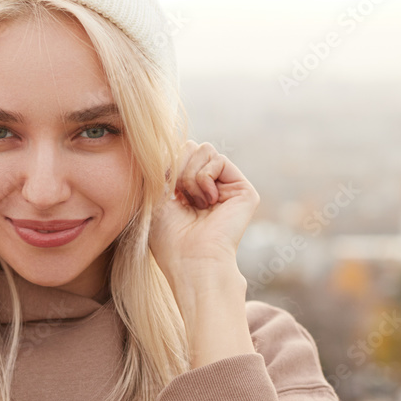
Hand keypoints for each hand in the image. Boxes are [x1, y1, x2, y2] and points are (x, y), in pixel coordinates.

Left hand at [149, 140, 258, 289]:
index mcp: (189, 190)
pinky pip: (218, 159)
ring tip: (193, 202)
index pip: (178, 154)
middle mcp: (210, 187)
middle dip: (178, 167)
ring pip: (204, 150)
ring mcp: (227, 188)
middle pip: (191, 147)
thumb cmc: (169, 238)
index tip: (162, 190)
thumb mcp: (156, 196)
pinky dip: (204, 178)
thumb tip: (171, 140)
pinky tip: (206, 201)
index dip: (167, 165)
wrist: (191, 260)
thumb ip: (164, 166)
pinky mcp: (243, 190)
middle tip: (178, 196)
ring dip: (190, 175)